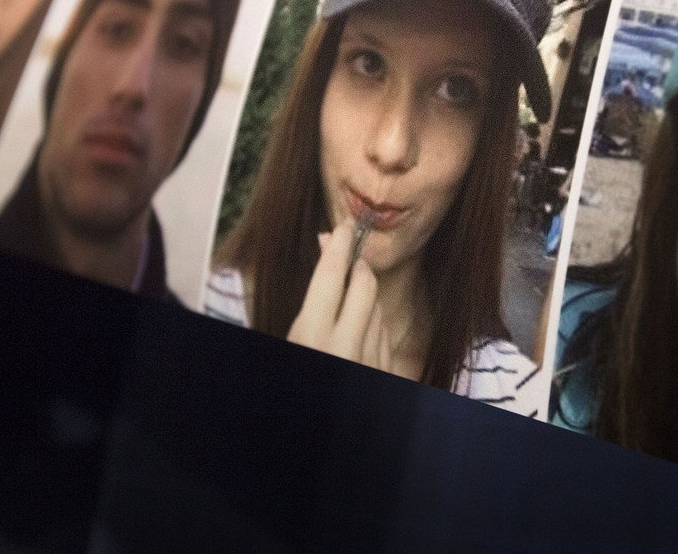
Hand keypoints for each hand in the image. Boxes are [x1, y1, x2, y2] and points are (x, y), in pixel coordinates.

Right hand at [287, 218, 390, 371]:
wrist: (315, 451)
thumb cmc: (295, 378)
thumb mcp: (291, 339)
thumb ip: (305, 313)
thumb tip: (323, 269)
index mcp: (314, 339)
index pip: (331, 275)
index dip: (338, 245)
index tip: (344, 226)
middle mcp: (348, 348)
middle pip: (365, 285)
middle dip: (357, 265)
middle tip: (347, 258)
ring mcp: (372, 363)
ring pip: (378, 310)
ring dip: (365, 299)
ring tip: (346, 302)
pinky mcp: (386, 375)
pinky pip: (385, 338)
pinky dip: (374, 327)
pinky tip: (359, 331)